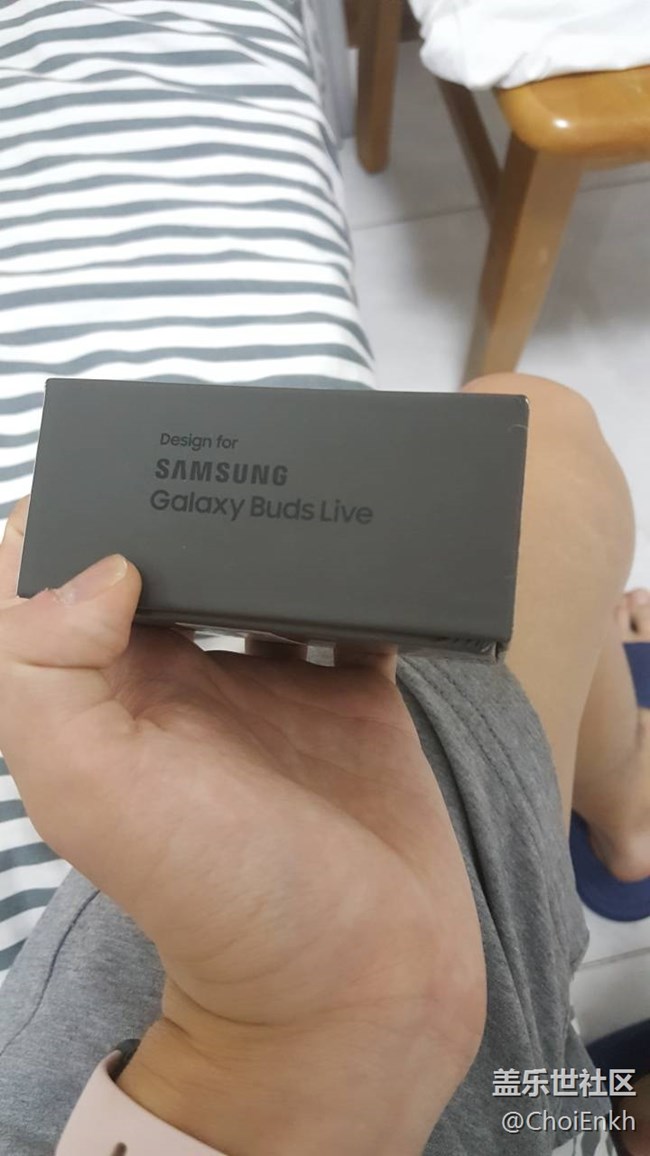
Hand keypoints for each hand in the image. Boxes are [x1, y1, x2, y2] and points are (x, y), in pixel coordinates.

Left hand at [0, 498, 484, 1155]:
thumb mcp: (95, 793)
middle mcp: (187, 681)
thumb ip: (49, 673)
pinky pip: (353, 612)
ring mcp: (276, 686)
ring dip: (277, 528)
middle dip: (190, 501)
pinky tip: (375, 536)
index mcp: (111, 691)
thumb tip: (101, 562)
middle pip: (175, 561)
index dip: (79, 511)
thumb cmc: (220, 898)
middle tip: (230, 440)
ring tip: (304, 468)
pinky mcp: (353, 696)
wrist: (355, 985)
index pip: (68, 577)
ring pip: (265, 576)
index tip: (118, 450)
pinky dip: (364, 572)